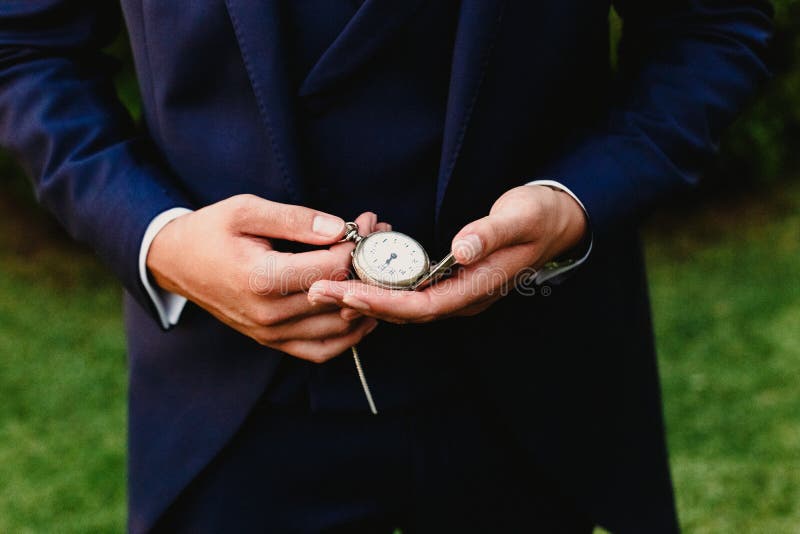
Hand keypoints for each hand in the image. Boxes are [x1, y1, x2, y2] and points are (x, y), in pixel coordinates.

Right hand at [146, 194, 387, 361]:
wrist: (175, 263)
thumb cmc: (211, 231)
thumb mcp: (247, 210)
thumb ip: (295, 219)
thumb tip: (339, 229)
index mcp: (261, 278)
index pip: (330, 269)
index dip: (356, 245)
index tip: (367, 224)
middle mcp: (268, 314)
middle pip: (339, 297)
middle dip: (366, 267)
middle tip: (381, 241)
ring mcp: (270, 333)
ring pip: (337, 328)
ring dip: (364, 300)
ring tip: (376, 271)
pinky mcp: (272, 342)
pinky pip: (321, 350)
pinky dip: (347, 336)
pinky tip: (360, 311)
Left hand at [307, 185, 586, 323]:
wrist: (556, 222)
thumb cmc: (537, 218)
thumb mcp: (519, 218)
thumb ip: (489, 234)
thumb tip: (461, 250)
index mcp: (478, 287)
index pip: (423, 305)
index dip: (383, 302)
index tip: (347, 293)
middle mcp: (464, 298)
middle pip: (405, 311)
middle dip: (360, 304)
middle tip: (317, 291)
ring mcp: (457, 292)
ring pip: (404, 306)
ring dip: (365, 299)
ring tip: (324, 288)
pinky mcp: (450, 282)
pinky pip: (410, 294)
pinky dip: (381, 290)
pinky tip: (356, 281)